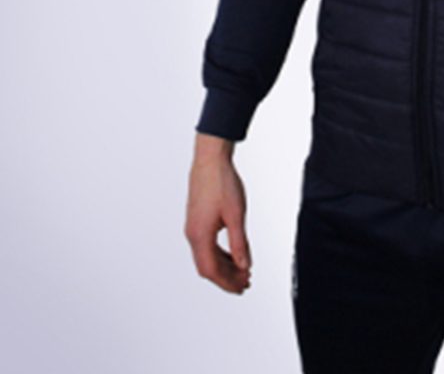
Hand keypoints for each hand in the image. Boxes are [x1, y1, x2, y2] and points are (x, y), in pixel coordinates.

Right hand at [184, 133, 251, 293]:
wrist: (210, 160)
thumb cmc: (222, 183)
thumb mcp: (236, 215)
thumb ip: (240, 243)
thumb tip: (244, 266)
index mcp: (200, 235)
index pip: (211, 270)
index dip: (227, 282)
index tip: (242, 288)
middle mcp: (192, 234)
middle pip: (207, 266)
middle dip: (226, 277)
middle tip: (245, 283)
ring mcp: (193, 227)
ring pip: (206, 256)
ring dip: (224, 266)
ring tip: (242, 271)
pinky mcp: (197, 220)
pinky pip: (206, 245)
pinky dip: (220, 254)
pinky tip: (233, 254)